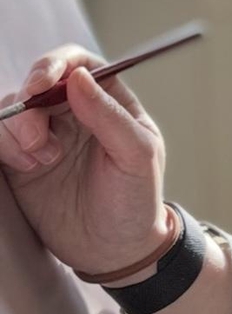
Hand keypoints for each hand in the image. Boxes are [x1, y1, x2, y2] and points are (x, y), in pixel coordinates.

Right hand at [0, 47, 167, 276]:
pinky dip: (4, 146)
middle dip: (29, 102)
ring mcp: (45, 134)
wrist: (114, 250)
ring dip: (18, 129)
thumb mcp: (136, 155)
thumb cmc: (136, 199)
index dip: (55, 64)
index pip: (77, 63)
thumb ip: (109, 115)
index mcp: (107, 99)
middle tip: (36, 138)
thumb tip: (79, 77)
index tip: (41, 83)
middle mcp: (73, 111)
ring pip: (12, 108)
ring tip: (41, 160)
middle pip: (36, 81)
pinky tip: (28, 167)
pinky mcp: (21, 160)